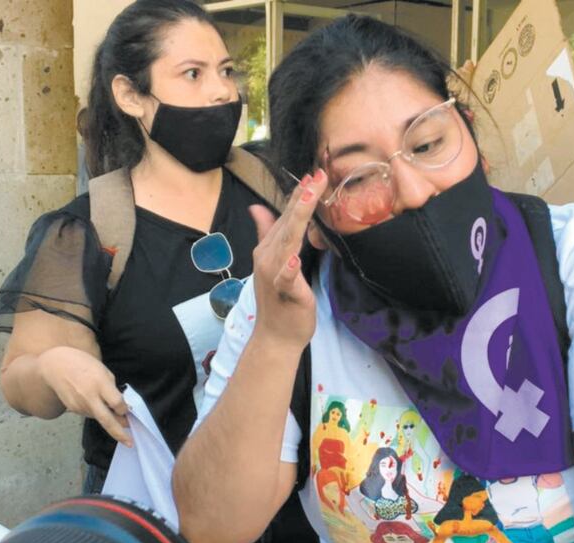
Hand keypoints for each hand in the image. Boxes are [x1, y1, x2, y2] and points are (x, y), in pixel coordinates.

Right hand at [37, 346, 130, 444]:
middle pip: (107, 420)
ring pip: (99, 418)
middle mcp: (89, 398)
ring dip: (109, 419)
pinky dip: (97, 412)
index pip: (117, 403)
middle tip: (130, 442)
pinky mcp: (73, 410)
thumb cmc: (83, 365)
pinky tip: (96, 403)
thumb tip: (120, 405)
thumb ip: (112, 388)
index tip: (128, 410)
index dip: (124, 409)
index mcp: (100, 384)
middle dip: (120, 433)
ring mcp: (80, 406)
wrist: (55, 367)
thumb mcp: (103, 371)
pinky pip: (90, 414)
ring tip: (114, 414)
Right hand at [248, 169, 327, 350]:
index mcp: (269, 249)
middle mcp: (268, 257)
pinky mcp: (283, 292)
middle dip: (301, 199)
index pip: (286, 216)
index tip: (314, 174)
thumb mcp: (275, 263)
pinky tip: (294, 258)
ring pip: (286, 243)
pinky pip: (285, 278)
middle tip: (317, 177)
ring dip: (296, 220)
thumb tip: (256, 208)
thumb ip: (268, 234)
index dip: (299, 195)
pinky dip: (288, 269)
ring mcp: (274, 274)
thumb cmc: (279, 301)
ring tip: (307, 199)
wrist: (275, 336)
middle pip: (287, 223)